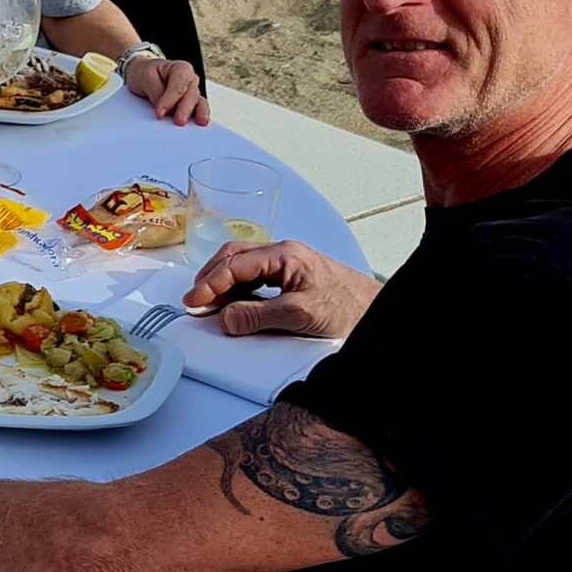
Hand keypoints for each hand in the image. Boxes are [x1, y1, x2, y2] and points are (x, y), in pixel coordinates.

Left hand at [126, 55, 207, 125]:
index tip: (159, 113)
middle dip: (185, 109)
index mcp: (180, 69)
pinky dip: (198, 119)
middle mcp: (190, 81)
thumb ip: (155, 91)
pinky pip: (197, 112)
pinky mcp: (190, 106)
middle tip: (179, 121)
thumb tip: (163, 109)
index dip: (170, 100)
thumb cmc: (145, 74)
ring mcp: (192, 94)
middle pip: (191, 96)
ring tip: (199, 124)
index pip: (178, 86)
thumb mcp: (145, 77)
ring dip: (198, 114)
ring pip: (199, 104)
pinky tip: (198, 127)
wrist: (142, 76)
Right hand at [184, 240, 379, 338]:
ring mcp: (287, 264)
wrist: (376, 311)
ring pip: (243, 265)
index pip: (235, 264)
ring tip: (210, 304)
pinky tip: (234, 303)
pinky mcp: (291, 277)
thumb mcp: (300, 315)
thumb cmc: (348, 307)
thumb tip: (226, 318)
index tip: (194, 301)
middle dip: (210, 278)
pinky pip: (255, 277)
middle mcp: (283, 254)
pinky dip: (238, 289)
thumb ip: (259, 316)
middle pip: (234, 257)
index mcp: (284, 255)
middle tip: (195, 300)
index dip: (210, 284)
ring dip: (223, 283)